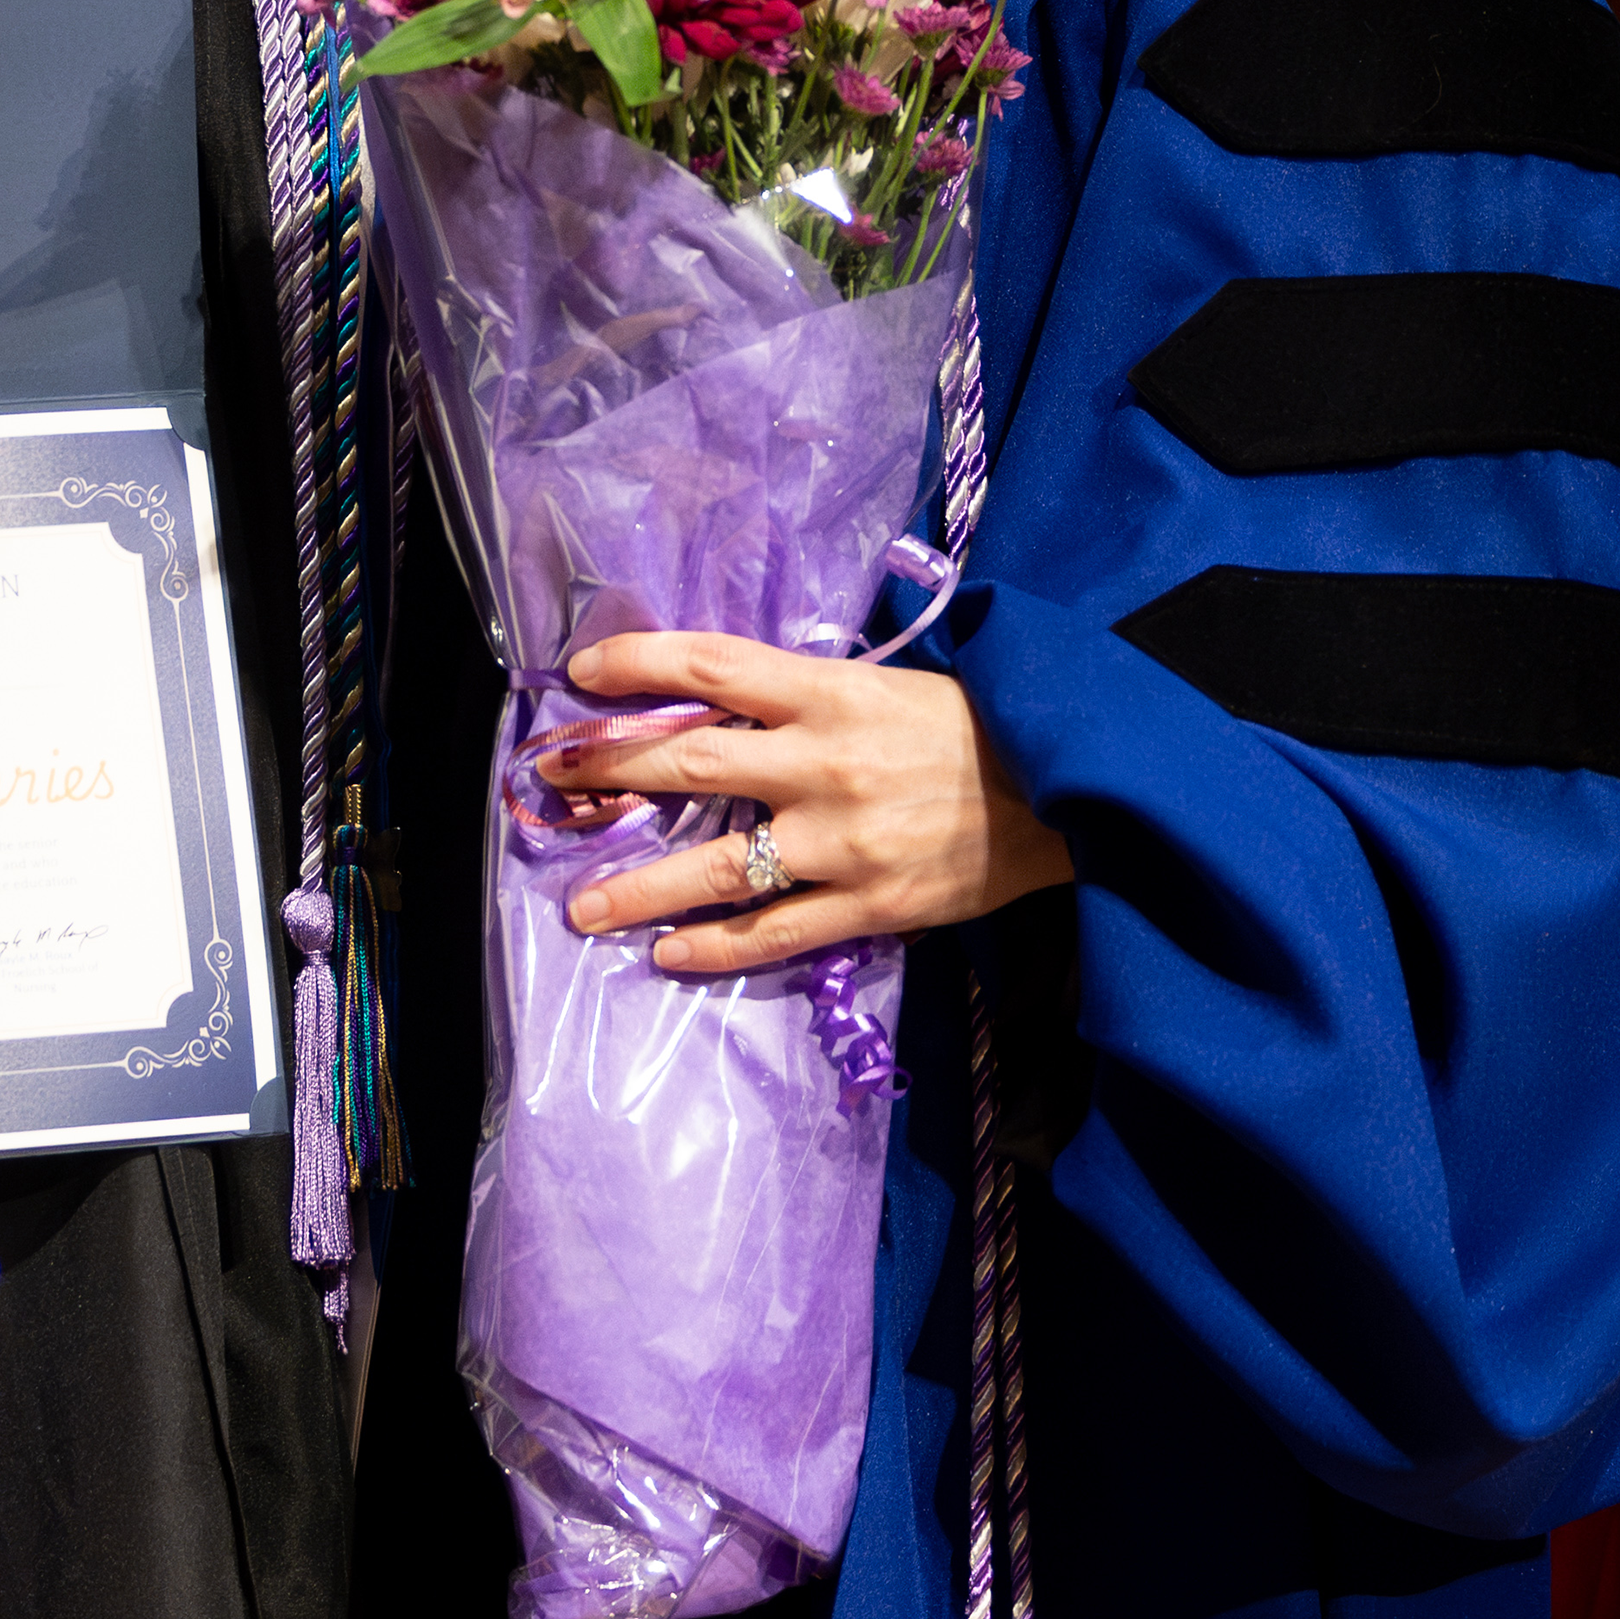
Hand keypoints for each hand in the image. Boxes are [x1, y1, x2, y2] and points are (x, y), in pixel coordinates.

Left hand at [547, 630, 1071, 979]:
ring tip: (583, 909)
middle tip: (550, 780)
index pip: (710, 665)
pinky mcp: (871, 903)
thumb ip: (803, 699)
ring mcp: (843, 839)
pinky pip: (775, 931)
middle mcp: (822, 761)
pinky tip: (667, 955)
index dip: (639, 663)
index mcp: (828, 691)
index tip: (581, 672)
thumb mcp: (885, 684)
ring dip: (641, 889)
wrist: (1069, 787)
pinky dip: (716, 948)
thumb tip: (715, 704)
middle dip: (609, 770)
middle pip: (689, 761)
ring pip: (719, 869)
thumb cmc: (971, 727)